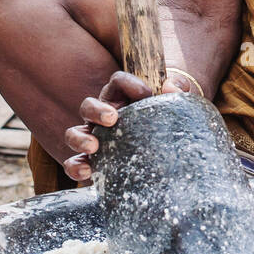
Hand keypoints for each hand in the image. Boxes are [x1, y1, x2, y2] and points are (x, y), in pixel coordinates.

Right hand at [63, 69, 198, 182]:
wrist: (170, 152)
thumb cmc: (170, 120)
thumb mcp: (177, 103)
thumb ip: (179, 88)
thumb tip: (171, 87)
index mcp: (123, 96)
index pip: (118, 81)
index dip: (128, 83)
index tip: (146, 93)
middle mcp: (104, 114)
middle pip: (88, 105)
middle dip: (96, 110)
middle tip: (112, 118)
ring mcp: (95, 137)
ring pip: (75, 132)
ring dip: (79, 138)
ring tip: (93, 147)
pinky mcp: (92, 161)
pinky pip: (74, 163)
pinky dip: (76, 167)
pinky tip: (88, 172)